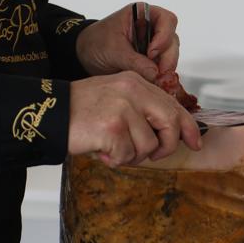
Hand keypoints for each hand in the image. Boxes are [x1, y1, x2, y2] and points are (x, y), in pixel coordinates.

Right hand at [68, 71, 201, 165]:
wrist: (48, 113)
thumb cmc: (80, 111)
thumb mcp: (115, 98)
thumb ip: (141, 109)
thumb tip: (169, 134)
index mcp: (135, 82)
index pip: (172, 104)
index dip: (187, 126)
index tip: (195, 142)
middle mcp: (132, 91)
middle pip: (170, 123)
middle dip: (166, 146)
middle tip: (154, 156)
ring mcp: (122, 109)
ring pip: (148, 146)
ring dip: (131, 156)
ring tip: (111, 147)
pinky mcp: (112, 128)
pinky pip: (127, 156)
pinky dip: (114, 160)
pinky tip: (100, 150)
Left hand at [76, 2, 180, 80]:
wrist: (84, 55)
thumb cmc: (95, 42)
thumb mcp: (113, 51)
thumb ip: (134, 61)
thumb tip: (155, 73)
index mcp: (142, 14)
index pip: (167, 20)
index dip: (164, 37)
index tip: (151, 53)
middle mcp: (152, 27)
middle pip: (172, 39)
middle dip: (167, 57)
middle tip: (159, 73)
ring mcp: (153, 44)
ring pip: (171, 54)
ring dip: (165, 68)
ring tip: (154, 80)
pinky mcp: (152, 59)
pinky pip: (164, 66)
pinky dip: (161, 75)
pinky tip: (154, 82)